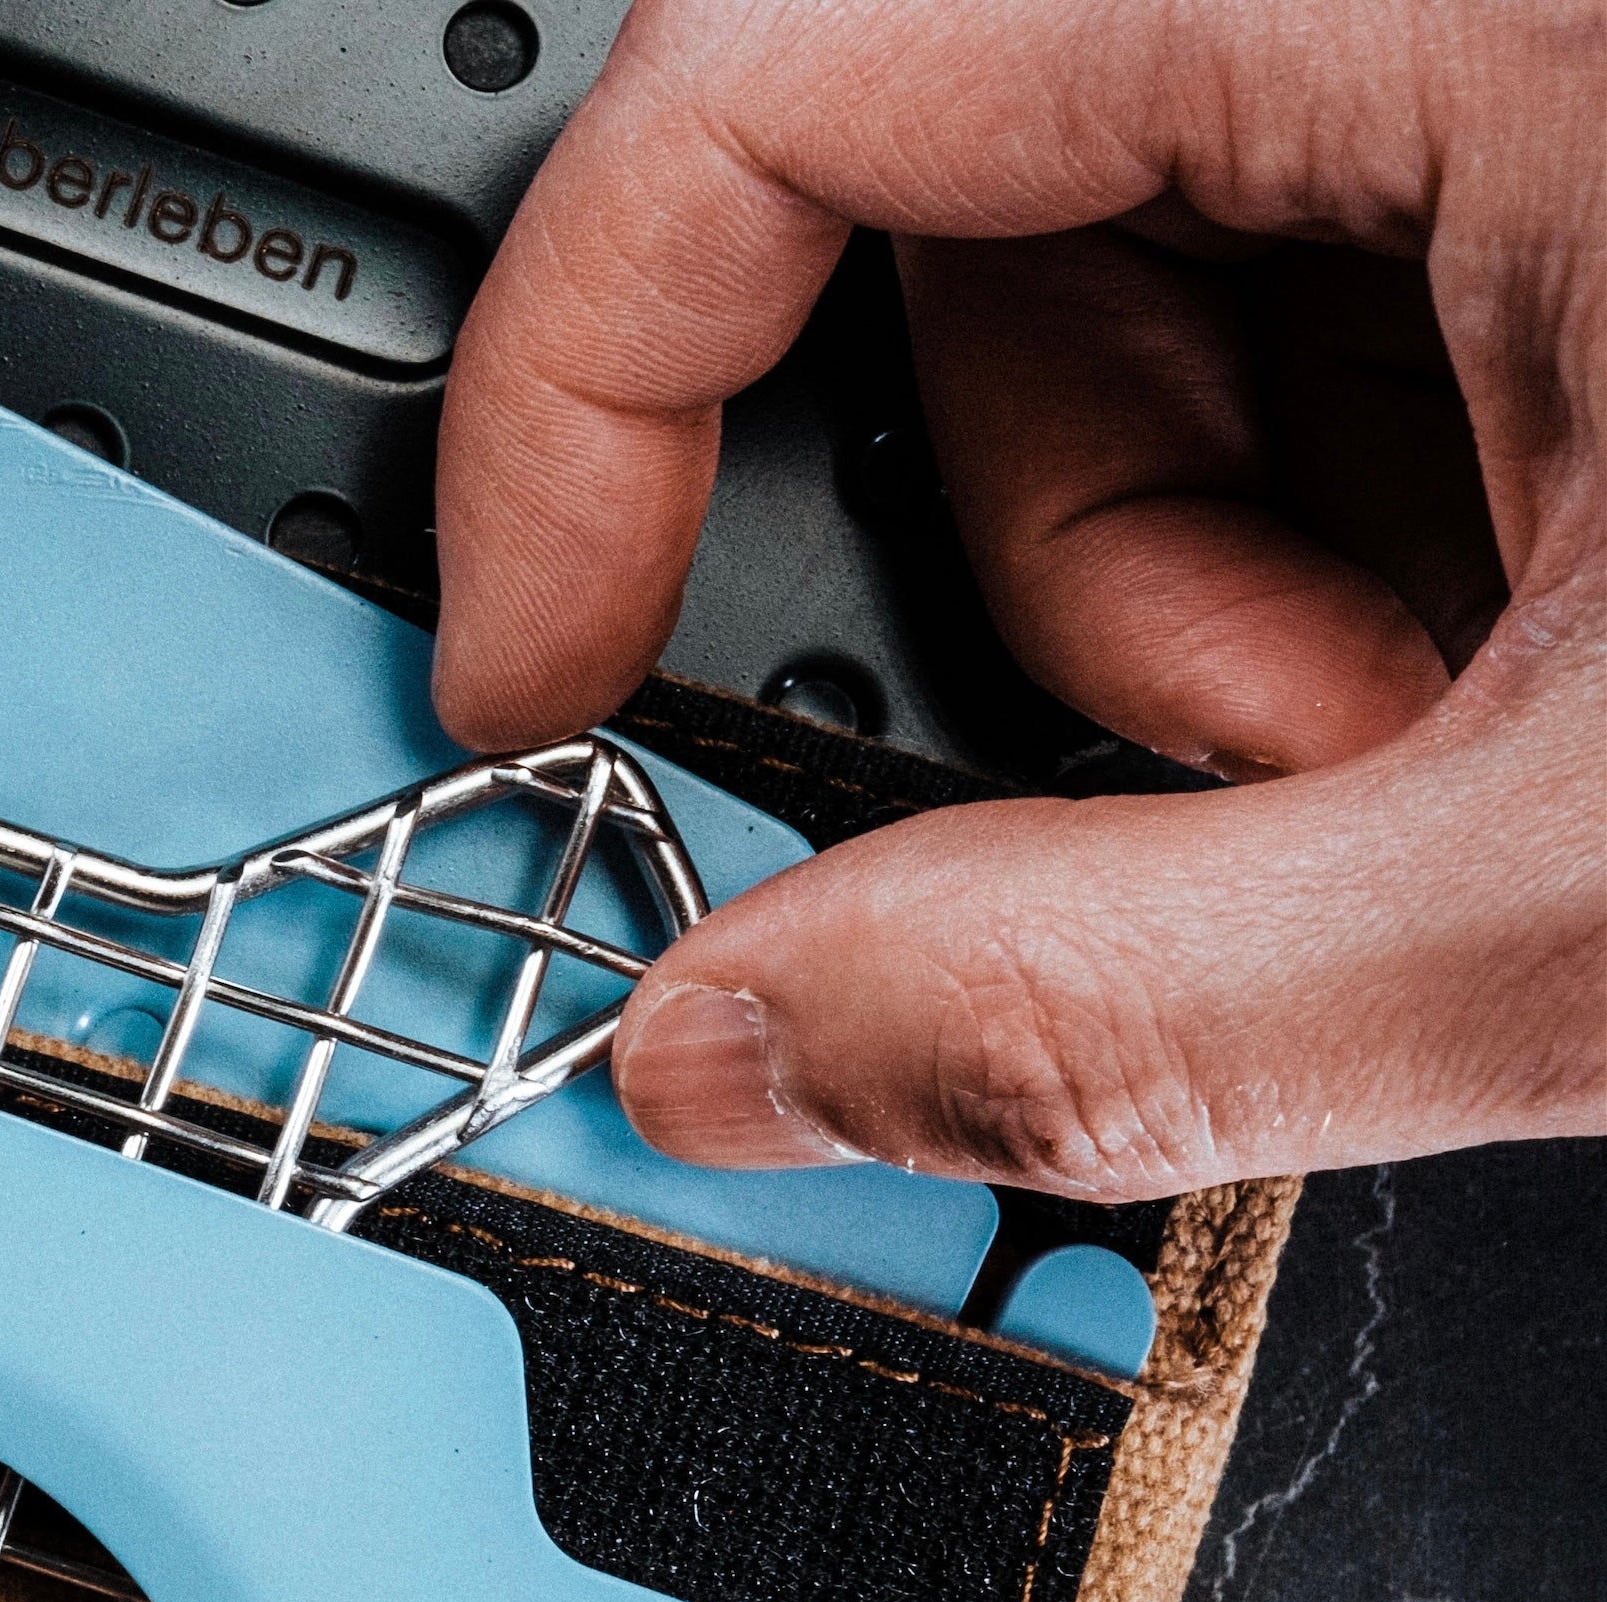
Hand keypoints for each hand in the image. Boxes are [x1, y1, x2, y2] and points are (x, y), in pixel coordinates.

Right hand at [434, 0, 1606, 1194]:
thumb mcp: (1582, 902)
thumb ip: (1106, 1011)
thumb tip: (742, 1053)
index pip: (786, 61)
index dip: (577, 388)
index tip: (546, 663)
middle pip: (968, 198)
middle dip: (1045, 559)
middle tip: (1223, 779)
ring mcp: (1543, 44)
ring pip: (1150, 251)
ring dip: (1205, 569)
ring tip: (1428, 742)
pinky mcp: (1597, 134)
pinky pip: (1341, 264)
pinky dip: (1346, 504)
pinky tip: (1508, 656)